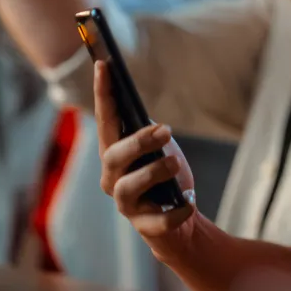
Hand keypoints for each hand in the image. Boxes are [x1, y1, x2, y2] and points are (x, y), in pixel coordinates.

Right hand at [94, 61, 198, 256]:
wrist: (180, 219)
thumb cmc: (165, 176)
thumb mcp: (159, 147)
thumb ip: (148, 131)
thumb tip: (150, 119)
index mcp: (115, 152)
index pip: (105, 119)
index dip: (102, 92)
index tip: (104, 64)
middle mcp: (113, 177)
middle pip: (112, 156)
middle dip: (137, 141)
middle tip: (165, 130)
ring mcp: (126, 204)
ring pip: (127, 187)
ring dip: (153, 172)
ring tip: (176, 163)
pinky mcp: (145, 226)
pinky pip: (158, 220)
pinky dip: (176, 209)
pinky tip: (188, 199)